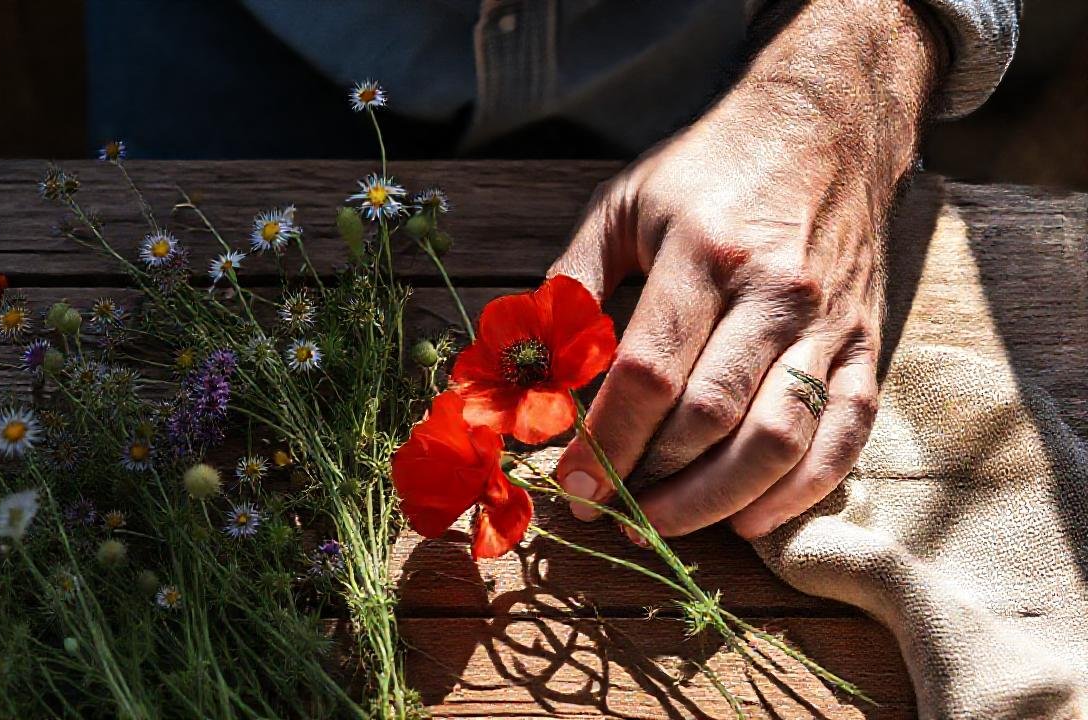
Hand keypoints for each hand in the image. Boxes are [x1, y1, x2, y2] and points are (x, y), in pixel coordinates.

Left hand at [551, 0, 941, 538]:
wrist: (827, 127)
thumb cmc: (710, 170)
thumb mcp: (624, 203)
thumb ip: (572, 280)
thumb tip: (530, 365)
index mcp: (702, 251)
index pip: (648, 372)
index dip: (604, 441)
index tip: (571, 483)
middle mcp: (773, 292)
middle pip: (709, 416)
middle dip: (649, 480)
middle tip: (609, 510)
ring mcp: (829, 323)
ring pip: (779, 439)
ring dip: (715, 500)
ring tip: (662, 523)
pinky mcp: (868, 345)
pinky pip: (845, 436)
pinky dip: (799, 492)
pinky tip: (749, 519)